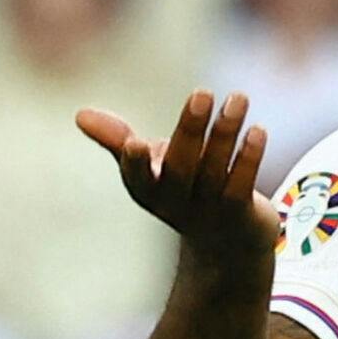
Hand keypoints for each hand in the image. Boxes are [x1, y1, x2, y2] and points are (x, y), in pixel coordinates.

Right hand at [78, 90, 279, 282]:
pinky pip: (242, 184)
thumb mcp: (148, 169)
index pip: (138, 178)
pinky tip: (257, 131)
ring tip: (238, 98)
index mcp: (148, 191)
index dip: (136, 163)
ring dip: (226, 133)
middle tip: (202, 93)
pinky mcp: (239, 213)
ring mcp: (208, 211)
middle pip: (181, 166)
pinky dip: (249, 158)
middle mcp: (176, 203)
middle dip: (191, 129)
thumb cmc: (182, 192)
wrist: (225, 245)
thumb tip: (79, 114)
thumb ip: (118, 140)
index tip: (135, 142)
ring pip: (215, 169)